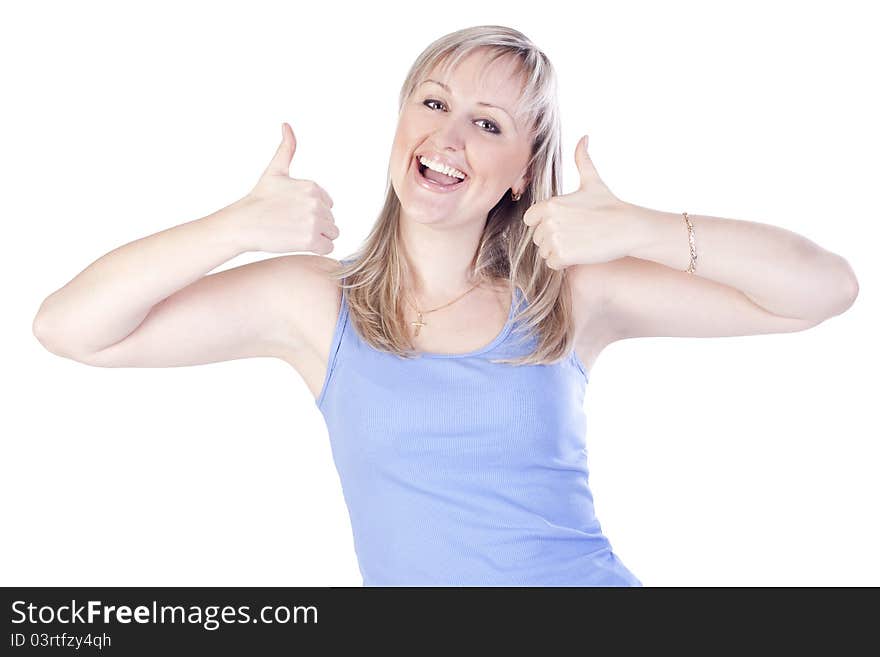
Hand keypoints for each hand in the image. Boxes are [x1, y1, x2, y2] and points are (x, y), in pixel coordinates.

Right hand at [239, 122, 339, 253]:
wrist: (243, 224)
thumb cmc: (258, 199)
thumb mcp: (275, 170)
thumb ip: (287, 149)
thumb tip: (286, 125)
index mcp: (313, 186)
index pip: (328, 204)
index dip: (312, 211)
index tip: (294, 212)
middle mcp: (317, 202)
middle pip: (331, 220)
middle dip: (315, 225)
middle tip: (292, 224)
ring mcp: (314, 221)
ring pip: (332, 234)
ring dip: (318, 237)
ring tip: (296, 233)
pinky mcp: (311, 240)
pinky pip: (328, 248)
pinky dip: (317, 248)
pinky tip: (300, 243)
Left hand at [522, 135, 650, 270]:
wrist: (628, 227)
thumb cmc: (610, 205)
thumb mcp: (592, 181)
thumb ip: (582, 159)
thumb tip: (584, 137)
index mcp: (550, 204)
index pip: (530, 220)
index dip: (543, 224)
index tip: (562, 223)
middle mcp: (548, 220)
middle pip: (538, 238)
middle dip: (553, 239)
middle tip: (576, 234)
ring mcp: (554, 238)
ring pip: (544, 252)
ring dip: (558, 252)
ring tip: (579, 243)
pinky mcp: (563, 255)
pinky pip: (552, 264)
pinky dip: (563, 264)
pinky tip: (579, 253)